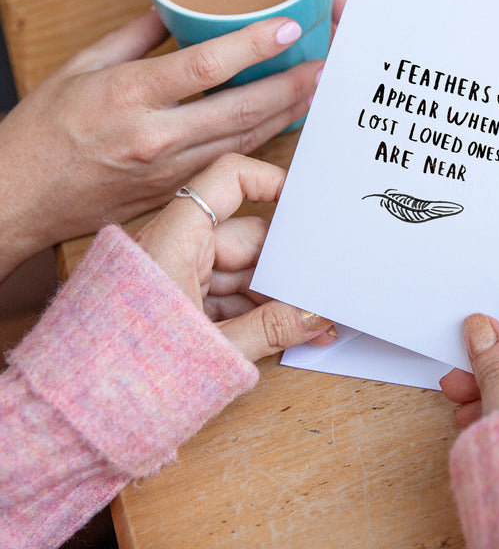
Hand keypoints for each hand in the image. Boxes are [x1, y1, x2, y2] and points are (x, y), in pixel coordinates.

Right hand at [0, 10, 318, 278]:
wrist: (18, 198)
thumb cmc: (43, 131)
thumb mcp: (80, 67)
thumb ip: (134, 36)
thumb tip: (174, 9)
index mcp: (127, 94)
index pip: (205, 67)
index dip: (253, 46)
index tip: (290, 28)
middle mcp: (154, 135)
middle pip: (240, 109)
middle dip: (290, 87)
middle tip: (326, 65)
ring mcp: (168, 169)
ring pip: (243, 139)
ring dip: (285, 115)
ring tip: (317, 91)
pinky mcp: (174, 189)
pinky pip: (228, 161)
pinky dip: (260, 141)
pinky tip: (283, 124)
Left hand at [135, 152, 335, 360]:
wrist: (69, 421)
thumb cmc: (123, 380)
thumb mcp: (214, 351)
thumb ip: (272, 328)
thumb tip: (318, 314)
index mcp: (175, 240)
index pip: (228, 181)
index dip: (271, 181)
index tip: (307, 204)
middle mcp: (173, 247)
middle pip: (246, 237)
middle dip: (287, 266)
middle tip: (325, 288)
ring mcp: (173, 274)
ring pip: (239, 270)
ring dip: (274, 295)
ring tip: (311, 324)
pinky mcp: (173, 300)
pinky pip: (223, 293)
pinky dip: (251, 310)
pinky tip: (282, 331)